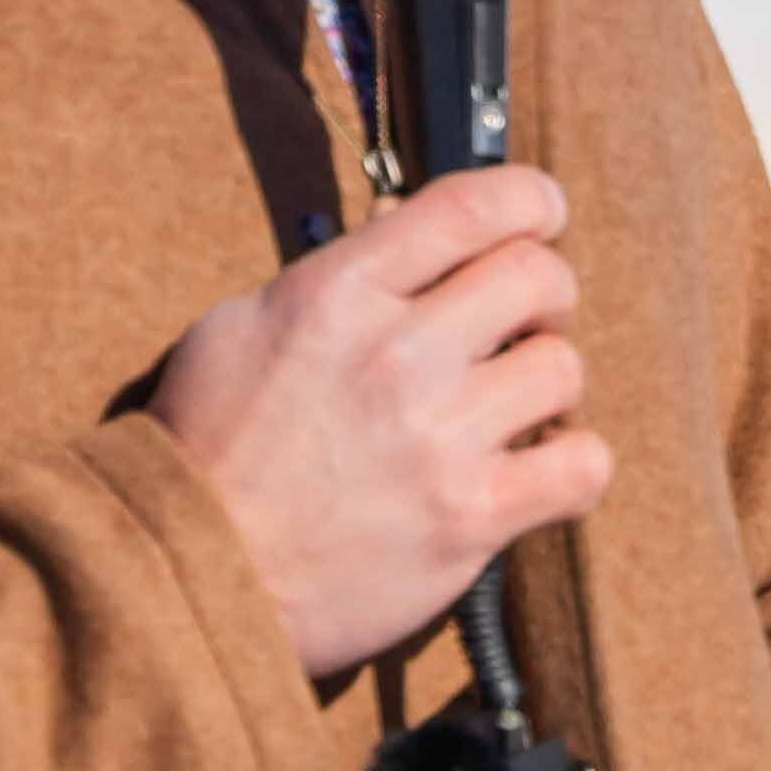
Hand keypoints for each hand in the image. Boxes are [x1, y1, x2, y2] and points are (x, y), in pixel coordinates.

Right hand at [157, 167, 610, 685]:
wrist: (189, 571)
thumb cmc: (207, 451)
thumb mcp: (242, 327)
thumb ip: (334, 277)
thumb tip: (404, 228)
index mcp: (339, 293)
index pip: (473, 206)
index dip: (528, 199)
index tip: (540, 212)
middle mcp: (397, 353)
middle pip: (539, 276)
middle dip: (543, 294)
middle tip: (521, 325)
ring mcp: (439, 436)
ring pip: (564, 367)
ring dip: (547, 383)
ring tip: (510, 407)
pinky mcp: (470, 516)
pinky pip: (582, 466)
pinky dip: (572, 465)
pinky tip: (535, 470)